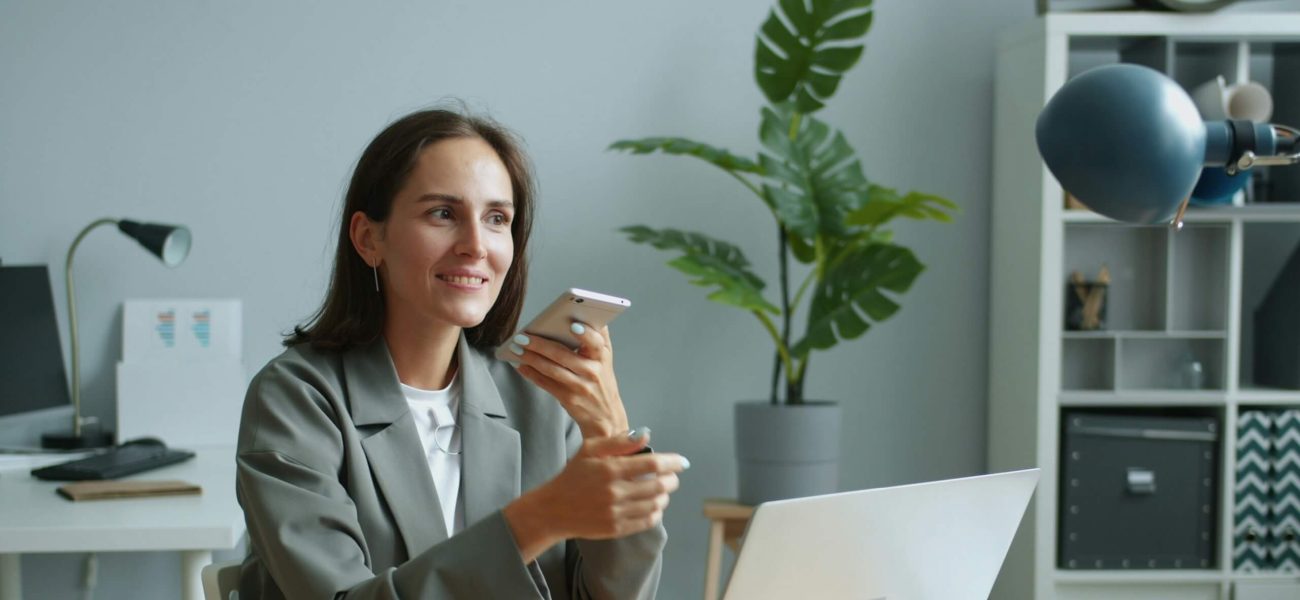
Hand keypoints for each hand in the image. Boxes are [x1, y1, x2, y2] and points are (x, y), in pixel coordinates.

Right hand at [502, 431, 687, 562]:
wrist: (554, 509)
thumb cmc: (573, 475)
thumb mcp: (590, 450)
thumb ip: (619, 442)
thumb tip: (646, 435)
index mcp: (610, 469)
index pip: (652, 463)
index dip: (672, 462)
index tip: (683, 462)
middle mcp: (615, 492)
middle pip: (659, 485)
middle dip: (672, 479)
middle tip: (672, 476)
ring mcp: (616, 512)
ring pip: (656, 504)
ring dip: (665, 496)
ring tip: (662, 490)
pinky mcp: (616, 529)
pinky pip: (647, 521)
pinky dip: (656, 512)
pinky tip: (654, 505)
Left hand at [509, 322, 627, 437]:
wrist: (605, 417)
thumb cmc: (602, 382)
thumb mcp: (606, 359)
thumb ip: (599, 337)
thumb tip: (589, 313)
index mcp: (602, 357)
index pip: (596, 342)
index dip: (585, 334)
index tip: (573, 325)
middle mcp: (592, 372)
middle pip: (563, 355)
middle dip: (540, 344)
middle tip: (523, 335)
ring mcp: (580, 386)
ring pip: (551, 369)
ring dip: (531, 357)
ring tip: (517, 348)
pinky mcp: (568, 398)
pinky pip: (545, 383)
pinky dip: (531, 373)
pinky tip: (521, 365)